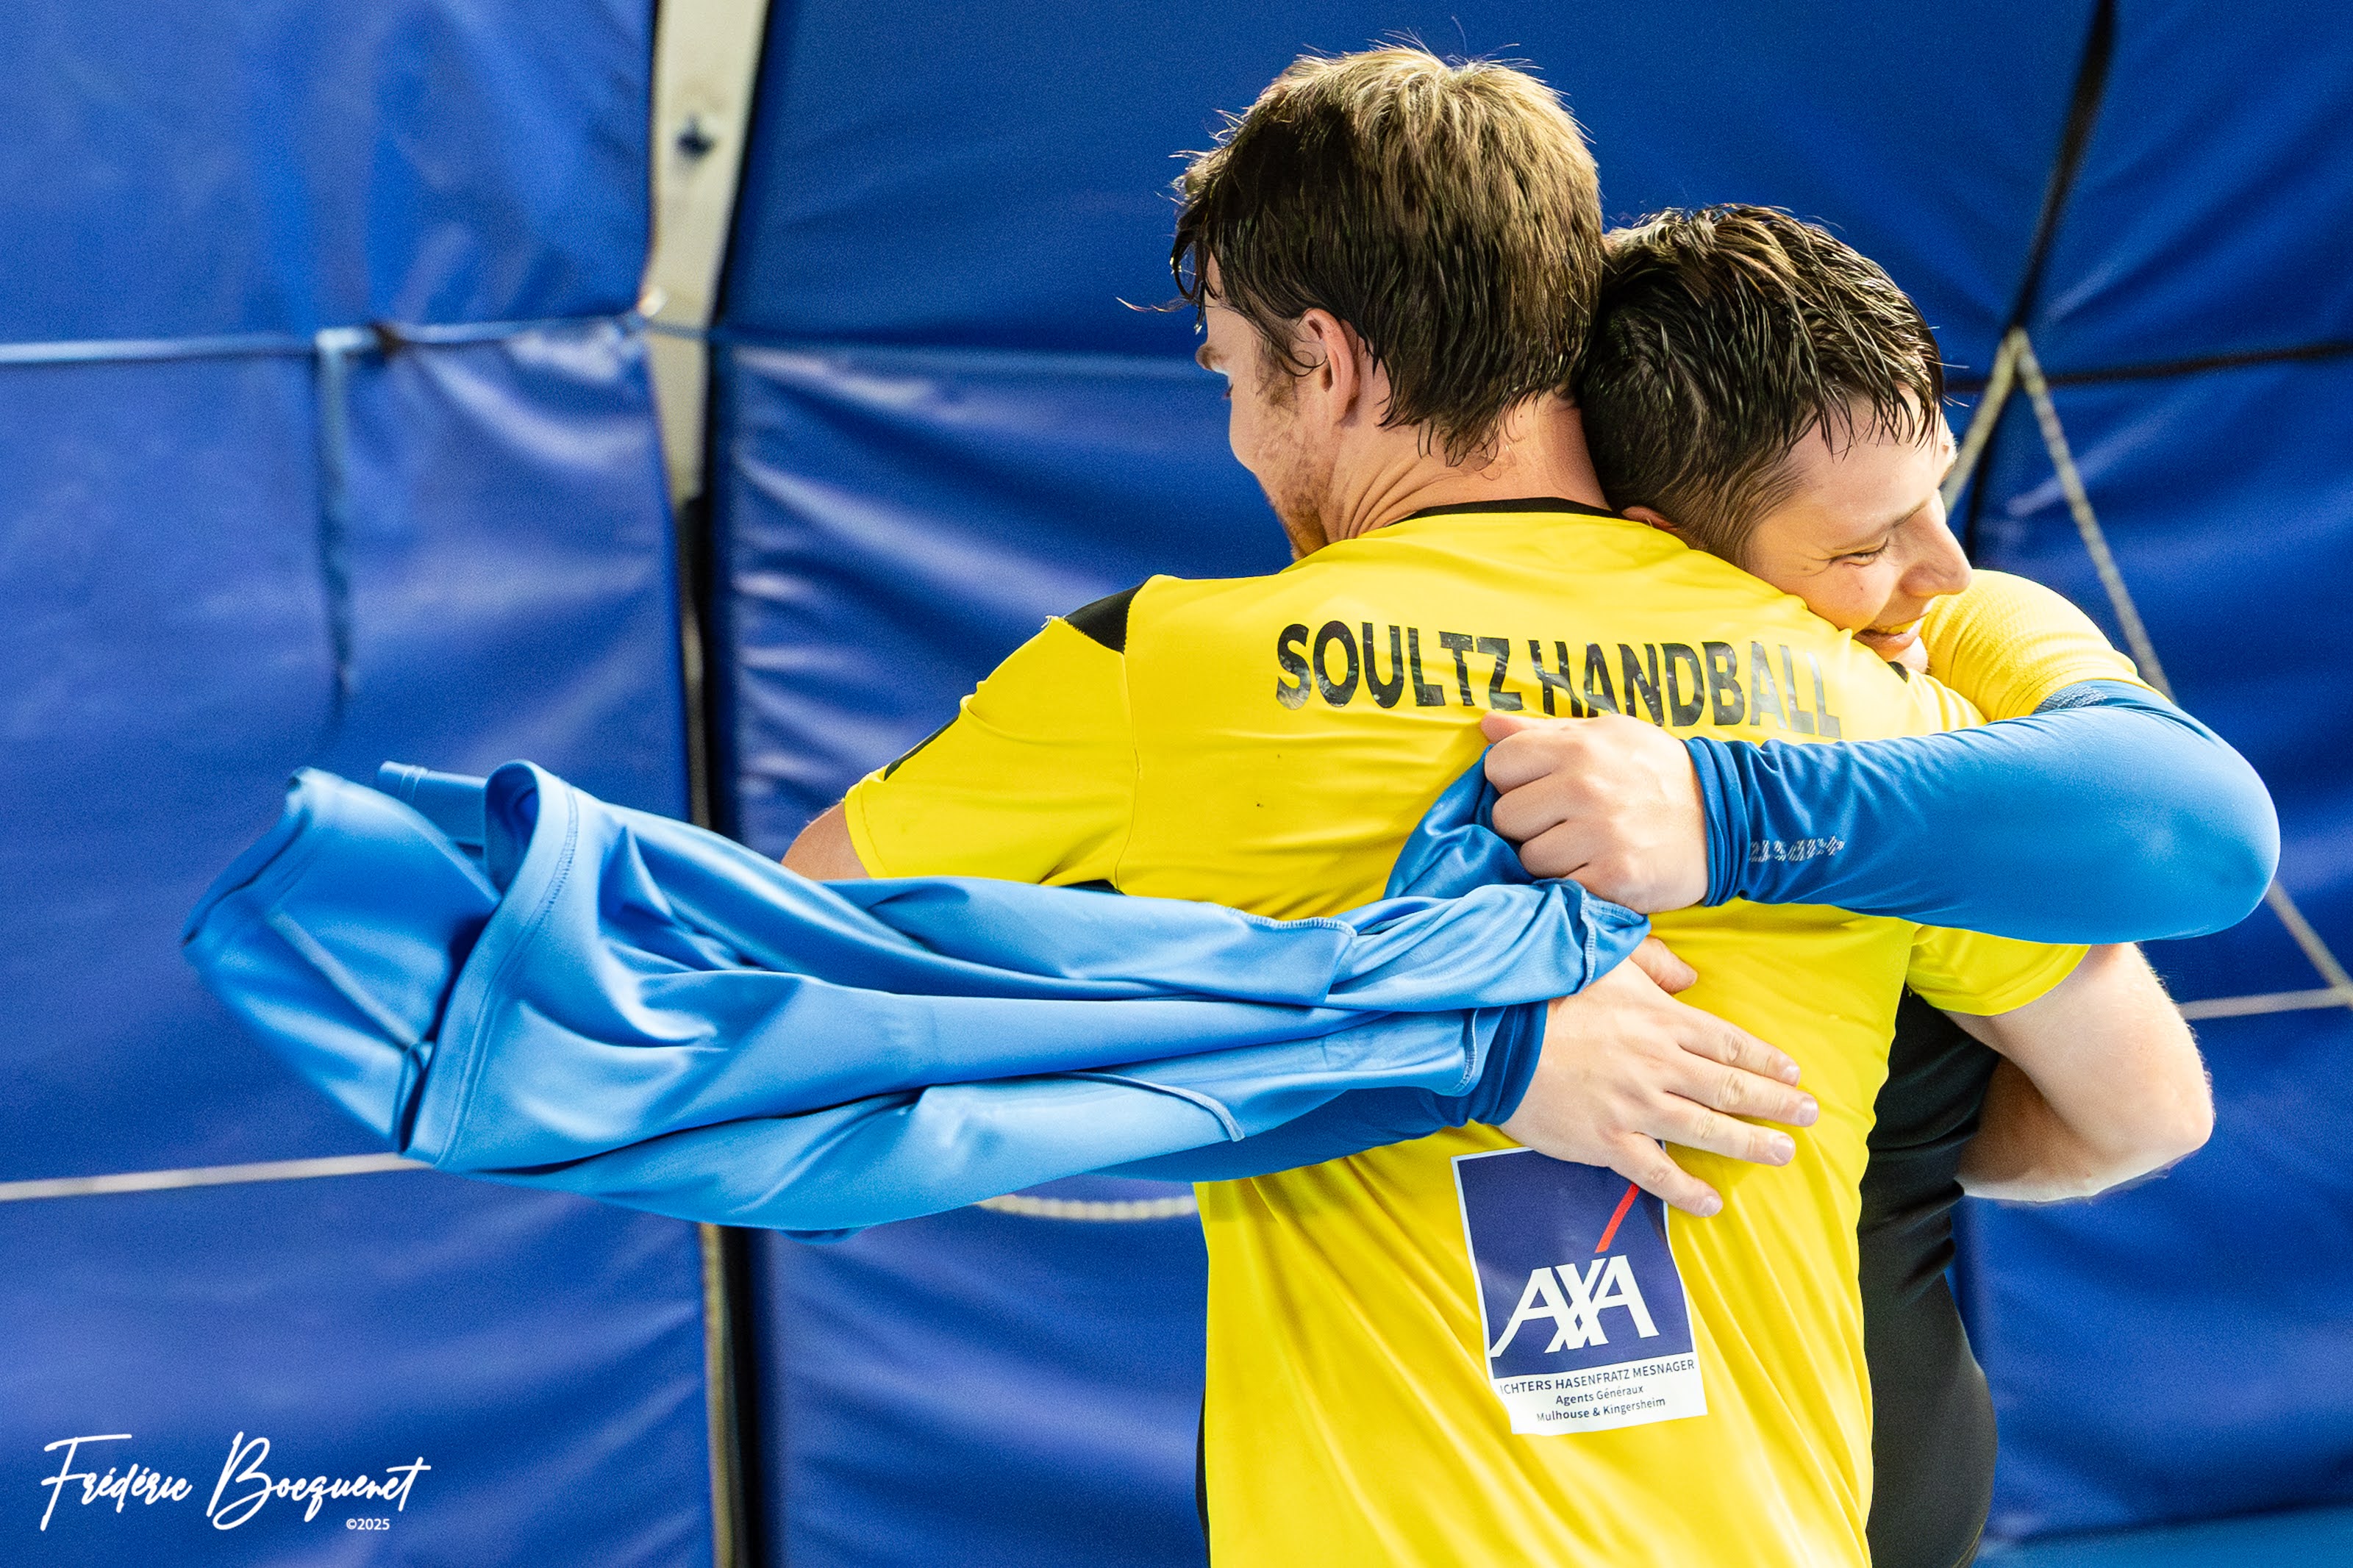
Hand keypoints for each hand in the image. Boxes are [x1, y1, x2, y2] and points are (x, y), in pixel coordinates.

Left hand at [1481, 711, 1708, 912]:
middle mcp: (1584, 788)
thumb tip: (1486, 726)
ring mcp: (1599, 835)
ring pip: (1528, 858)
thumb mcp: (1607, 734)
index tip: (1539, 789)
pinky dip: (1573, 885)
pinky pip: (1560, 888)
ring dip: (1549, 859)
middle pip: (1505, 817)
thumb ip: (1543, 732)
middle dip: (1526, 824)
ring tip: (1583, 847)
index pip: (1498, 765)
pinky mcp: (1614, 879)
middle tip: (1562, 822)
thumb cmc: (1655, 771)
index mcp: (1577, 746)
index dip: (1512, 780)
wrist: (1725, 816)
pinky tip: (1597, 870)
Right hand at [1499, 957, 1815, 1215]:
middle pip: (1730, 1088)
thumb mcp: (1605, 957)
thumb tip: (1689, 976)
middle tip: (1808, 1117)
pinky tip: (1712, 1203)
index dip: (1766, 1061)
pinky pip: (1656, 1173)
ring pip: (1707, 1131)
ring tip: (1781, 1154)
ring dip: (1750, 1144)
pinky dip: (1688, 1191)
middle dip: (1775, 1104)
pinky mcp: (1606, 1141)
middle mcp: (1658, 1066)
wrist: (1496, 1035)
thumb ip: (1654, 963)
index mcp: (1661, 1021)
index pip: (1729, 1043)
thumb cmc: (1547, 992)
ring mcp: (1634, 1107)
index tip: (1792, 1074)